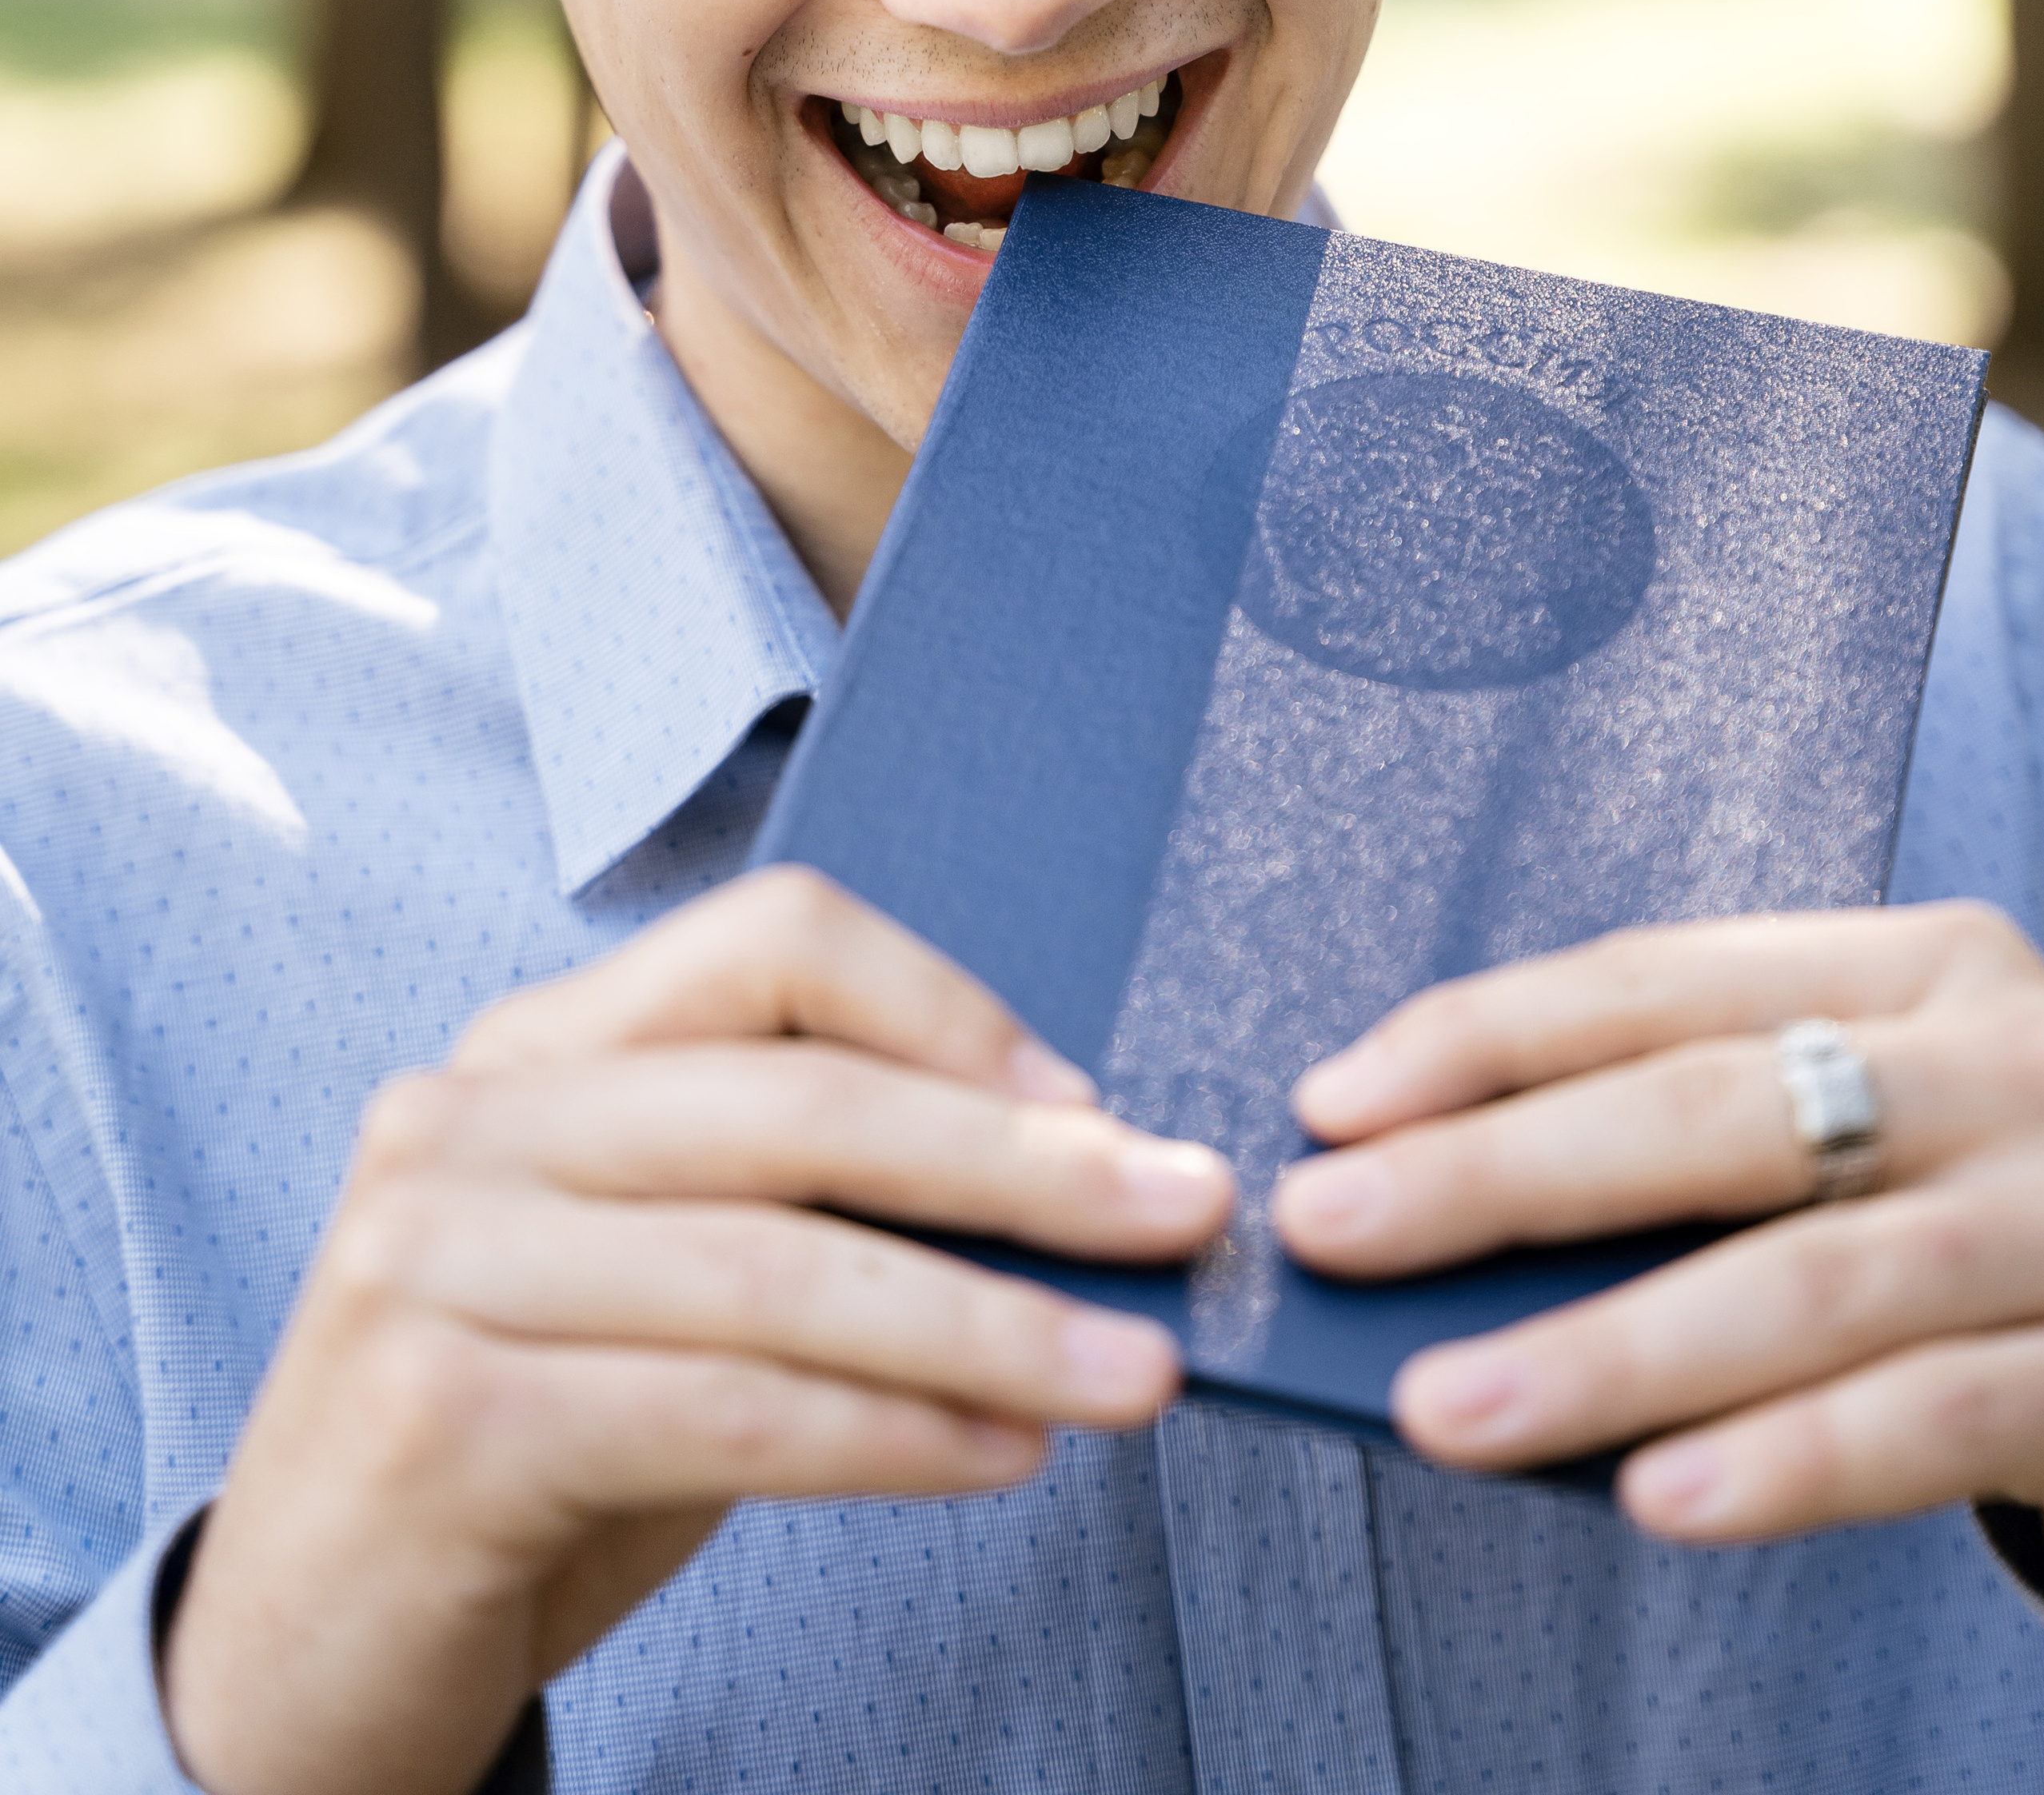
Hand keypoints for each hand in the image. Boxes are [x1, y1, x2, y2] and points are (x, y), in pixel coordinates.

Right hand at [162, 866, 1230, 1794]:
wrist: (304, 1661)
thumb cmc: (523, 1455)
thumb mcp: (654, 1291)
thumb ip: (797, 1212)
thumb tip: (1059, 1181)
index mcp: (528, 1055)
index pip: (769, 942)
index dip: (947, 1008)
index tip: (1089, 1100)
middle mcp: (466, 1123)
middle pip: (799, 1102)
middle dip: (1021, 1162)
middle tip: (1178, 1212)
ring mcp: (436, 1263)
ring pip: (782, 1265)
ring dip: (992, 1321)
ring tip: (1135, 1372)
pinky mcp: (442, 1420)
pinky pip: (728, 1410)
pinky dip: (893, 1432)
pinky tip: (1000, 1452)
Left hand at [1272, 900, 2043, 1544]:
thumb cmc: (1984, 1205)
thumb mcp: (1882, 1116)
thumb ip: (1709, 1145)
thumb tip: (1447, 1212)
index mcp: (1911, 971)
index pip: (1654, 984)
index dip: (1483, 1040)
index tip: (1330, 1104)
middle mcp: (1993, 1065)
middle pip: (1706, 1112)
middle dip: (1497, 1172)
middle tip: (1331, 1227)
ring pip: (1805, 1279)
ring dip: (1606, 1352)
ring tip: (1447, 1407)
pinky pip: (1929, 1419)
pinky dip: (1786, 1461)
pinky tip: (1658, 1499)